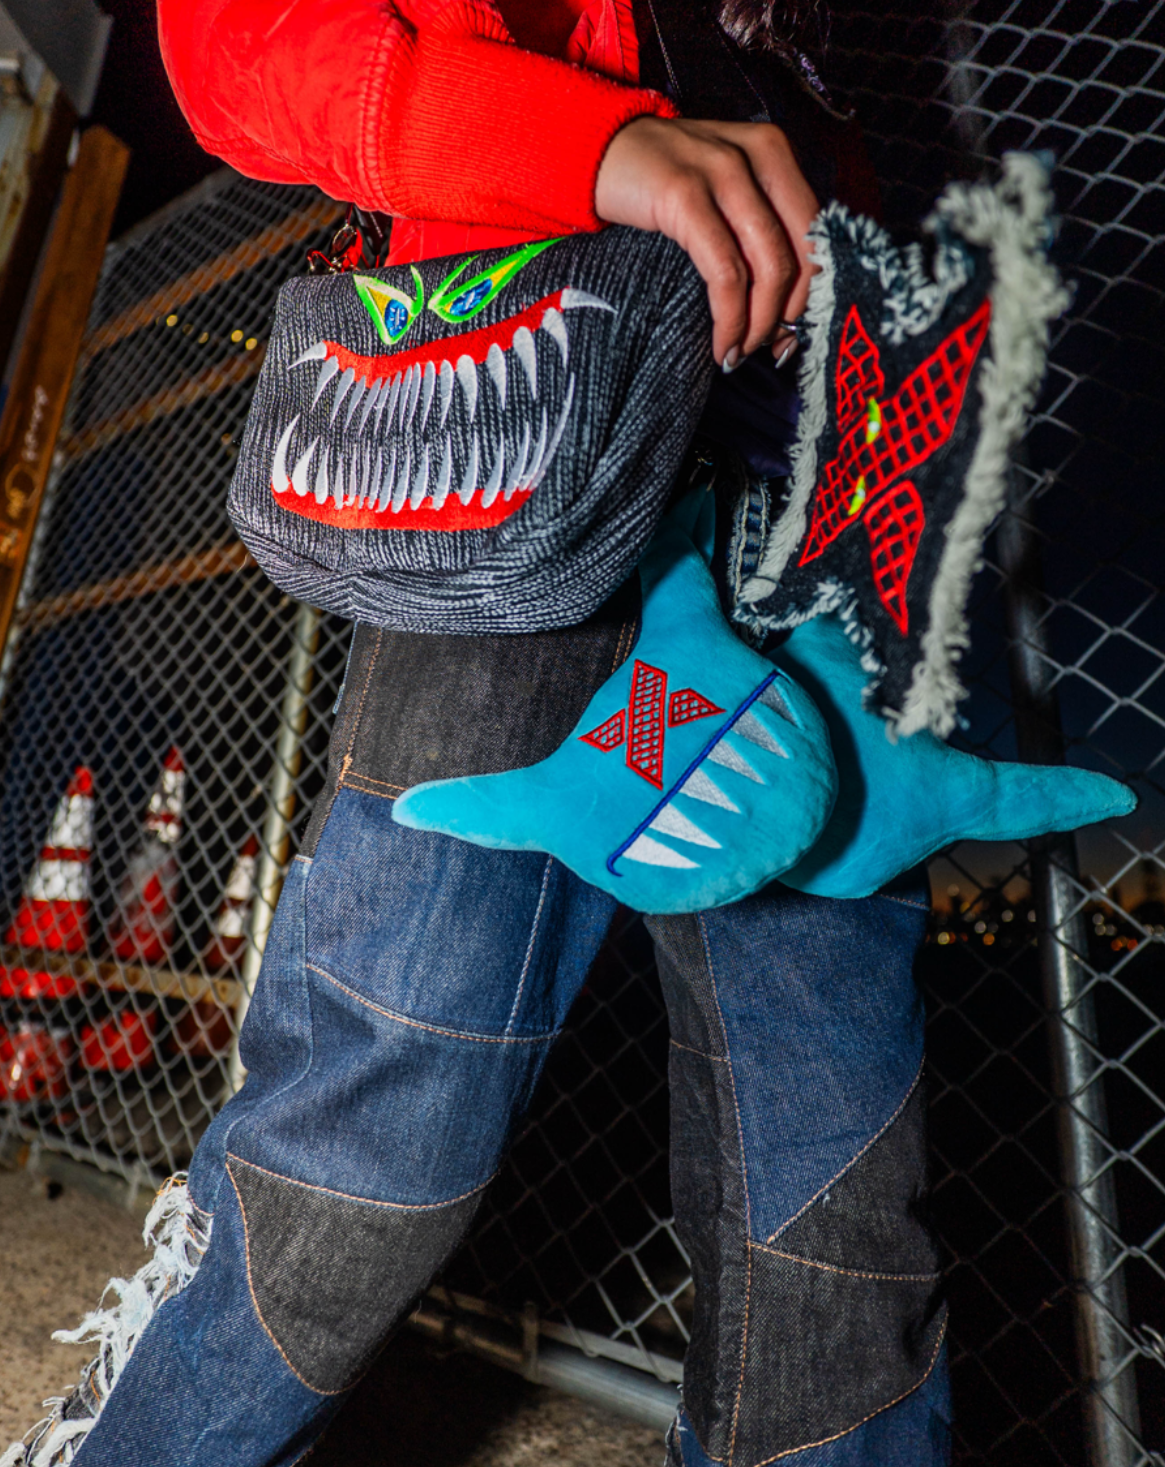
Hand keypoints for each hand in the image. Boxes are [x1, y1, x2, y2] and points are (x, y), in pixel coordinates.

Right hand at [594, 115, 817, 368]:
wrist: (594, 150)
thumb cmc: (658, 183)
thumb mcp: (719, 192)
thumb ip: (753, 230)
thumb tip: (783, 312)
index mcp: (774, 153)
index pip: (815, 233)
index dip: (809, 293)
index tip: (789, 334)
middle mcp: (757, 155)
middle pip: (798, 253)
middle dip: (785, 315)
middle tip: (764, 350)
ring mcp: (722, 171)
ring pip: (767, 266)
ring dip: (758, 324)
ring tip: (738, 353)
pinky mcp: (685, 196)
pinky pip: (724, 272)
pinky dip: (729, 317)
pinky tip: (721, 343)